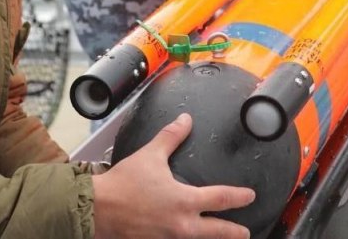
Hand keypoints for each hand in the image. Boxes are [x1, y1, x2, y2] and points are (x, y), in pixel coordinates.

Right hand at [92, 113, 255, 238]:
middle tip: (246, 233)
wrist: (97, 210)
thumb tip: (185, 120)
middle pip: (217, 232)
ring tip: (220, 238)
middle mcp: (181, 224)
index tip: (249, 195)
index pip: (221, 198)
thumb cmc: (123, 184)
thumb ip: (171, 137)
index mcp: (184, 201)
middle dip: (233, 233)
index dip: (239, 197)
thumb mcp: (150, 156)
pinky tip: (187, 238)